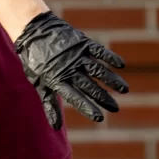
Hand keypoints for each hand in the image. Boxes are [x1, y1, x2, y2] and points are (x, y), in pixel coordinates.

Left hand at [12, 11, 128, 128]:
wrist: (34, 31)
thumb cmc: (35, 61)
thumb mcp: (38, 83)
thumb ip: (49, 104)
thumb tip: (56, 127)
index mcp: (57, 80)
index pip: (75, 97)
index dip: (87, 107)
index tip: (99, 118)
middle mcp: (69, 68)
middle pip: (89, 86)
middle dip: (103, 98)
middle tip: (115, 108)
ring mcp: (77, 55)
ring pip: (97, 70)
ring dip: (111, 80)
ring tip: (124, 89)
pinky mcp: (82, 42)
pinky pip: (99, 51)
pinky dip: (110, 57)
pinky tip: (121, 65)